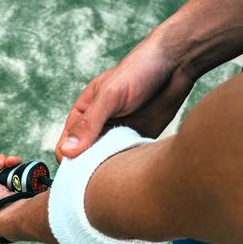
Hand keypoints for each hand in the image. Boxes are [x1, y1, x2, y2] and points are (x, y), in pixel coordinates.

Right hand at [55, 32, 195, 161]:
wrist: (176, 64)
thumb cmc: (138, 71)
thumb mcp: (109, 96)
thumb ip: (88, 124)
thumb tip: (67, 151)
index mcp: (84, 114)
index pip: (66, 146)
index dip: (69, 162)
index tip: (78, 174)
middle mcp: (99, 126)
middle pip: (86, 159)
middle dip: (90, 170)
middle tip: (100, 179)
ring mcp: (119, 134)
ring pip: (107, 162)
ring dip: (110, 170)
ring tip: (118, 174)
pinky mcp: (138, 139)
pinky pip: (128, 159)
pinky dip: (128, 166)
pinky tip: (133, 168)